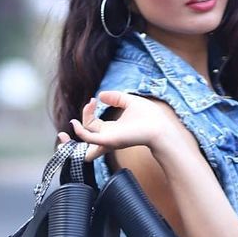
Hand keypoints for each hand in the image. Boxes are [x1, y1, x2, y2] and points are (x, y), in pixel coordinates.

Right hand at [69, 91, 185, 161]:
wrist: (160, 127)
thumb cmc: (149, 117)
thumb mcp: (129, 101)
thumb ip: (115, 98)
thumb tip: (100, 95)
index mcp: (112, 129)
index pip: (92, 125)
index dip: (87, 114)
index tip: (93, 99)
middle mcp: (107, 136)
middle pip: (86, 131)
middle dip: (82, 118)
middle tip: (90, 102)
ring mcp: (108, 139)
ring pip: (85, 137)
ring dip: (78, 125)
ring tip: (87, 106)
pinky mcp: (109, 141)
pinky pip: (89, 139)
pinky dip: (81, 132)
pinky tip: (77, 122)